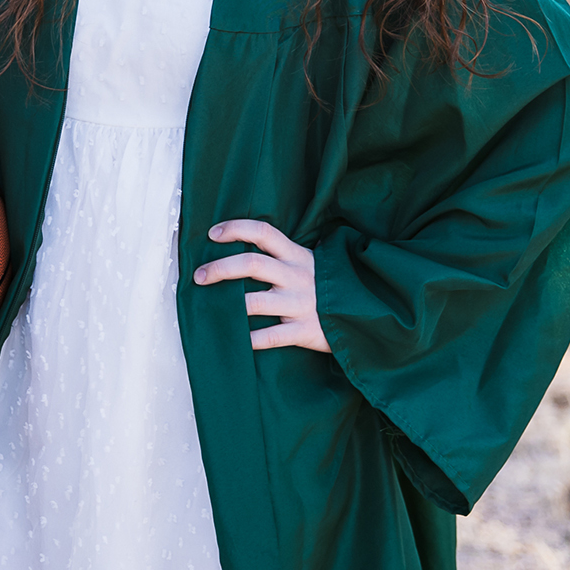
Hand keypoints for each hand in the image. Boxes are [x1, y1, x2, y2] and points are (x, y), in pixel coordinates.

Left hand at [193, 219, 332, 352]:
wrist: (370, 313)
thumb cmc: (332, 288)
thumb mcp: (314, 264)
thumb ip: (287, 257)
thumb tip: (251, 248)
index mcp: (297, 256)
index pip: (263, 232)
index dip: (236, 229)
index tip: (213, 234)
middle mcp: (296, 276)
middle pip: (251, 264)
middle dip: (219, 268)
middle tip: (199, 276)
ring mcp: (299, 304)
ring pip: (254, 302)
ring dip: (227, 306)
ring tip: (210, 309)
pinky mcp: (304, 330)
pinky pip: (269, 336)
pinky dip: (249, 339)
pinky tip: (236, 340)